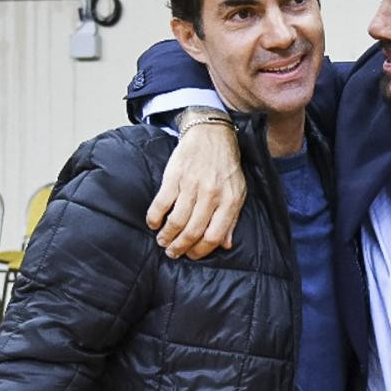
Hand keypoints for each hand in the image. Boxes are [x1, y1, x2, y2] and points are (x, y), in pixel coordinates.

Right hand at [147, 120, 244, 258]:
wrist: (211, 134)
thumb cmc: (226, 166)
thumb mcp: (238, 192)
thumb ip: (231, 219)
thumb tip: (225, 245)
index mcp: (229, 201)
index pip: (214, 236)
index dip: (200, 251)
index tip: (191, 255)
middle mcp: (211, 195)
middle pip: (192, 232)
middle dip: (180, 248)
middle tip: (172, 253)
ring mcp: (192, 185)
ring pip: (176, 221)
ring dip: (166, 236)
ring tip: (162, 241)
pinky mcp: (175, 176)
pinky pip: (161, 203)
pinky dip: (154, 217)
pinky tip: (153, 223)